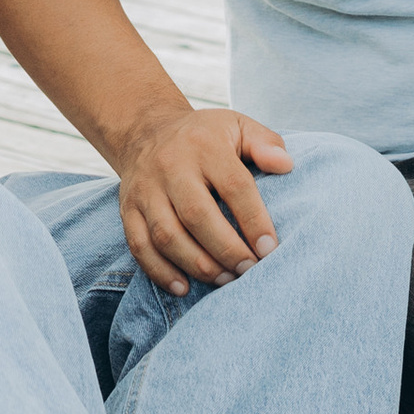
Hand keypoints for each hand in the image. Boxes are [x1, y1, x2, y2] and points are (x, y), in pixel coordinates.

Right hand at [114, 102, 293, 295]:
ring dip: (197, 264)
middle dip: (226, 250)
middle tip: (249, 270)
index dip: (254, 220)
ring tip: (224, 280)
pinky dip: (160, 272)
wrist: (145, 130)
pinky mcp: (127, 210)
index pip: (234, 185)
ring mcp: (146, 190)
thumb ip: (265, 143)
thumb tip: (286, 165)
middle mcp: (171, 166)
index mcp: (204, 145)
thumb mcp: (237, 125)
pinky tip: (184, 287)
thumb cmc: (204, 136)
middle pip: (197, 215)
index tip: (270, 249)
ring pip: (167, 235)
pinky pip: (140, 246)